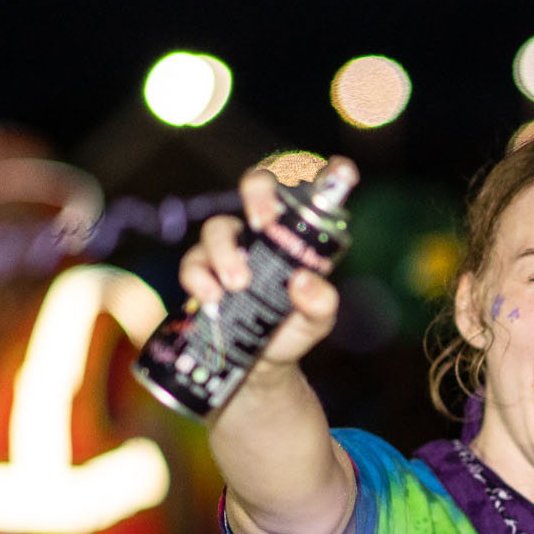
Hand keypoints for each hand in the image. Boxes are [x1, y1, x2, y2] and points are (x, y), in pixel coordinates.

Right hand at [176, 168, 339, 366]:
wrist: (258, 365)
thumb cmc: (291, 329)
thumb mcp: (316, 321)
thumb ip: (320, 304)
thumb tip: (303, 283)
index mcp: (295, 235)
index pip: (305, 191)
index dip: (322, 172)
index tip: (341, 169)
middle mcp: (261, 233)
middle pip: (256, 188)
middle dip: (259, 194)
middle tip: (264, 223)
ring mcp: (228, 248)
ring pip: (218, 227)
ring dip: (224, 252)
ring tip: (237, 285)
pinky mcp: (200, 271)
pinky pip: (192, 263)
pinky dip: (199, 277)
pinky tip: (212, 298)